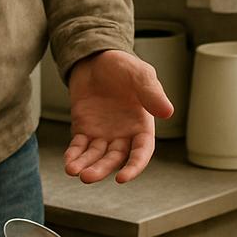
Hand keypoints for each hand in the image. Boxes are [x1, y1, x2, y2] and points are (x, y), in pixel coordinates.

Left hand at [64, 49, 173, 182]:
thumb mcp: (140, 75)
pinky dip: (74, 155)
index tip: (122, 178)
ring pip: (95, 156)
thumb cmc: (122, 66)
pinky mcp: (84, 130)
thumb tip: (168, 112)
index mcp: (142, 125)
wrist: (95, 58)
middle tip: (87, 176)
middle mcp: (123, 134)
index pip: (141, 152)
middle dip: (101, 169)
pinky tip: (69, 163)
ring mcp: (103, 134)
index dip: (134, 167)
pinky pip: (79, 147)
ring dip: (86, 166)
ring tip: (74, 171)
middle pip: (114, 158)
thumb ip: (152, 93)